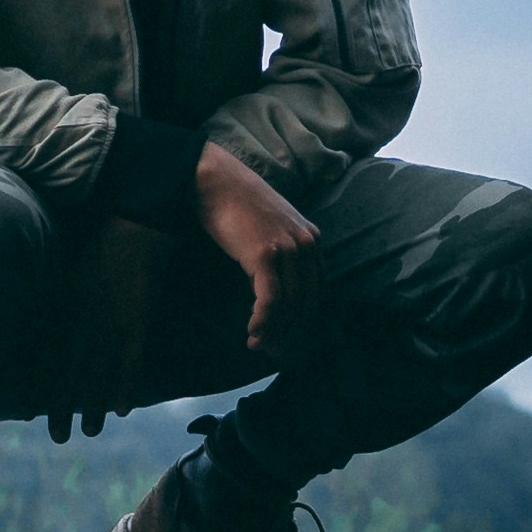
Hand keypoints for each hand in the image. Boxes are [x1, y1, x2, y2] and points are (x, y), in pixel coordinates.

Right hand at [193, 142, 320, 358]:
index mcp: (312, 239)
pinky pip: (271, 301)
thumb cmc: (236, 204)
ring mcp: (289, 249)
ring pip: (290, 306)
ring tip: (258, 346)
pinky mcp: (267, 255)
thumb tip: (274, 292)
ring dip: (274, 332)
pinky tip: (252, 333)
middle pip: (306, 303)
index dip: (302, 321)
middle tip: (272, 351)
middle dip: (290, 332)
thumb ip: (281, 255)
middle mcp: (307, 245)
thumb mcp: (270, 229)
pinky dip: (263, 322)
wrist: (215, 180)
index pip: (316, 292)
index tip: (286, 338)